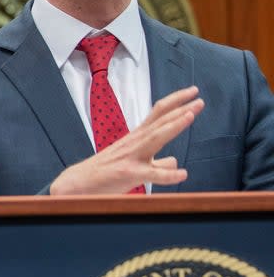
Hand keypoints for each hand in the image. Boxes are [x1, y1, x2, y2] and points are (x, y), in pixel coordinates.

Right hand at [50, 85, 203, 195]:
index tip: (193, 92)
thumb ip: (157, 163)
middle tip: (199, 99)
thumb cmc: (105, 173)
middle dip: (180, 109)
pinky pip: (151, 174)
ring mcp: (131, 157)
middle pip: (159, 121)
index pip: (158, 113)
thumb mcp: (134, 164)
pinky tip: (182, 174)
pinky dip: (167, 175)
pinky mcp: (128, 174)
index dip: (176, 101)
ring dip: (173, 126)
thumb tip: (174, 162)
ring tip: (190, 116)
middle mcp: (135, 143)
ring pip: (155, 138)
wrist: (77, 184)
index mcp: (136, 138)